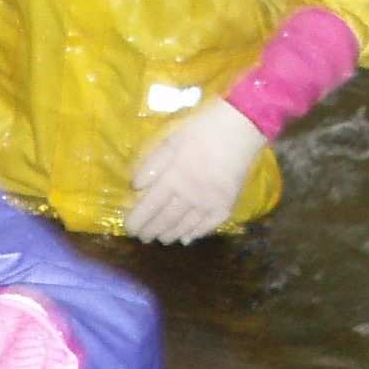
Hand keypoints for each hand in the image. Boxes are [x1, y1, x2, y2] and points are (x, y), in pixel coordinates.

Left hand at [125, 98, 266, 244]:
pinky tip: (187, 239)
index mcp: (173, 178)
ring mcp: (209, 202)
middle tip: (143, 238)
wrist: (239, 129)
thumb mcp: (170, 142)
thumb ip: (152, 164)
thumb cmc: (201, 132)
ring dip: (171, 235)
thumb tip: (135, 187)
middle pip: (166, 219)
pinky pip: (209, 225)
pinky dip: (197, 234)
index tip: (129, 229)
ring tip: (161, 239)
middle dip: (152, 231)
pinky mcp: (226, 204)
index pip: (150, 206)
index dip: (138, 221)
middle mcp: (189, 195)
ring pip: (186, 226)